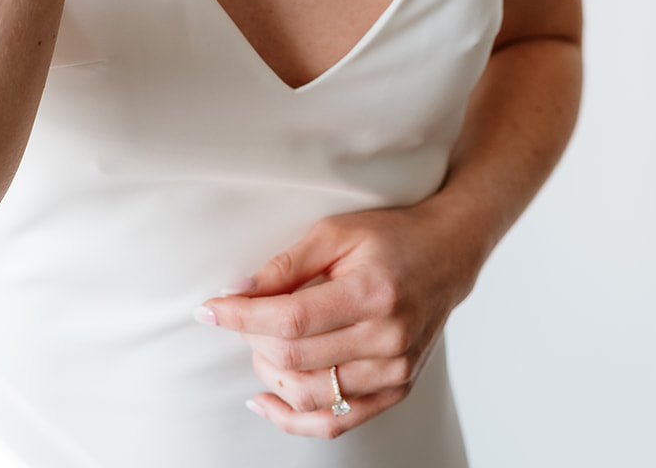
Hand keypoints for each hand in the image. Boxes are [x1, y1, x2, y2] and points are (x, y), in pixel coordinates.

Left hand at [198, 202, 478, 439]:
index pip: (292, 319)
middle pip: (296, 360)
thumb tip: (237, 292)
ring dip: (269, 375)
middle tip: (237, 316)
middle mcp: (388, 340)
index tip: (209, 309)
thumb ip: (286, 264)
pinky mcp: (396, 391)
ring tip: (257, 344)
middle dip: (251, 340)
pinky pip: (336, 423)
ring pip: (310, 397)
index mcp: (372, 293)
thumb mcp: (335, 232)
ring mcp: (394, 372)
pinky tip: (265, 399)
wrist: (447, 255)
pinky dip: (293, 419)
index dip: (242, 317)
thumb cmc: (389, 236)